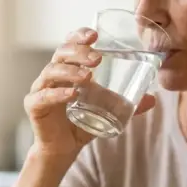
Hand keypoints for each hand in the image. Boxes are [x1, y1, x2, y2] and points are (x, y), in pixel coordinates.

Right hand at [24, 27, 156, 157]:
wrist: (64, 150)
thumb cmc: (80, 125)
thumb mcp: (106, 111)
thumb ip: (126, 104)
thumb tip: (152, 99)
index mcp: (67, 70)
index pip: (70, 45)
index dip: (79, 37)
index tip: (95, 36)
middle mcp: (52, 76)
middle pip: (60, 54)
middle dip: (78, 52)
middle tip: (97, 58)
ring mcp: (40, 89)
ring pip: (51, 71)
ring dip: (70, 71)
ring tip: (88, 76)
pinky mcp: (34, 106)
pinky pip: (43, 96)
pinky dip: (58, 94)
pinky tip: (72, 94)